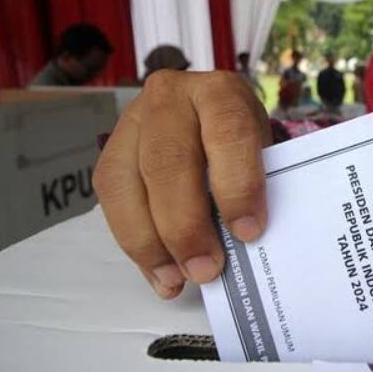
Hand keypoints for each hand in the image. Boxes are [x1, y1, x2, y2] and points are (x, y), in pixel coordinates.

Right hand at [94, 70, 271, 298]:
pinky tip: (158, 272)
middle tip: (206, 269)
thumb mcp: (262, 154)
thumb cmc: (242, 145)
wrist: (211, 119)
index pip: (228, 133)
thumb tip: (245, 247)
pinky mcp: (110, 150)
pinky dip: (135, 244)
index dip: (238, 186)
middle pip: (168, 162)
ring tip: (177, 279)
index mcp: (220, 92)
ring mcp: (133, 120)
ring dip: (151, 242)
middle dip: (185, 226)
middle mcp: (170, 96)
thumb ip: (254, 188)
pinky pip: (111, 199)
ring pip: (126, 183)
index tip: (248, 232)